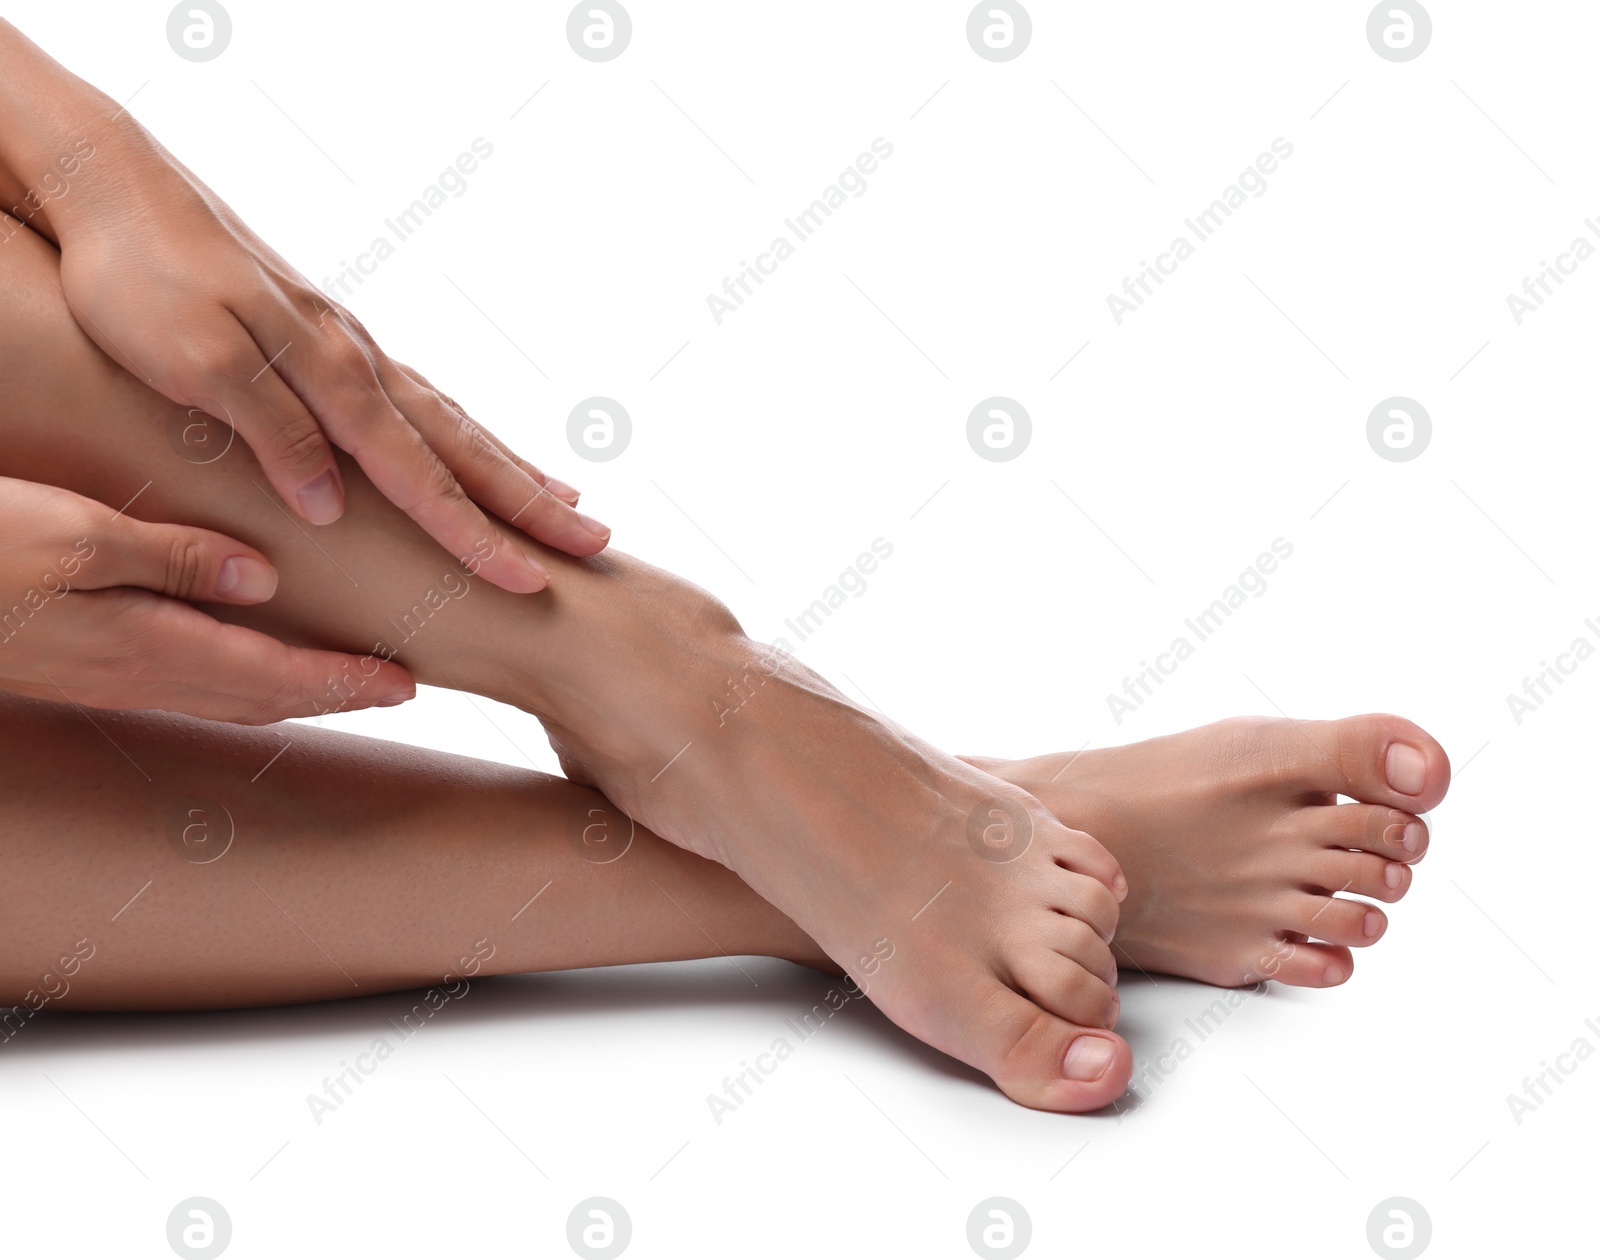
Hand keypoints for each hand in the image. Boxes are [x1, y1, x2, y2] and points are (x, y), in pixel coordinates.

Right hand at [0, 478, 415, 723]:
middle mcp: (136, 676)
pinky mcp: (80, 669)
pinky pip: (186, 687)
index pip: (275, 675)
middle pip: (262, 698)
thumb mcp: (72, 534)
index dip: (346, 682)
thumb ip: (171, 557)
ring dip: (292, 694)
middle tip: (399, 688)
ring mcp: (106, 679)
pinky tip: (241, 664)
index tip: (408, 683)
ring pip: (226, 698)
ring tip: (341, 681)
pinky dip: (239, 682)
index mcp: (146, 645)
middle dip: (335, 695)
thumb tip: (260, 579)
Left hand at [32, 93, 606, 593]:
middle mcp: (359, 363)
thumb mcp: (192, 362)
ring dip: (510, 467)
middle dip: (530, 503)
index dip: (474, 534)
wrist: (117, 187)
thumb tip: (331, 503)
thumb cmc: (141, 279)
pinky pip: (419, 400)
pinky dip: (462, 433)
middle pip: (463, 447)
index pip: (419, 476)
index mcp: (333, 376)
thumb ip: (271, 429)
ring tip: (565, 501)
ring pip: (452, 420)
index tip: (528, 581)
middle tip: (595, 543)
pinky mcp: (332, 341)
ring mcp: (352, 350)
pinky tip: (472, 444)